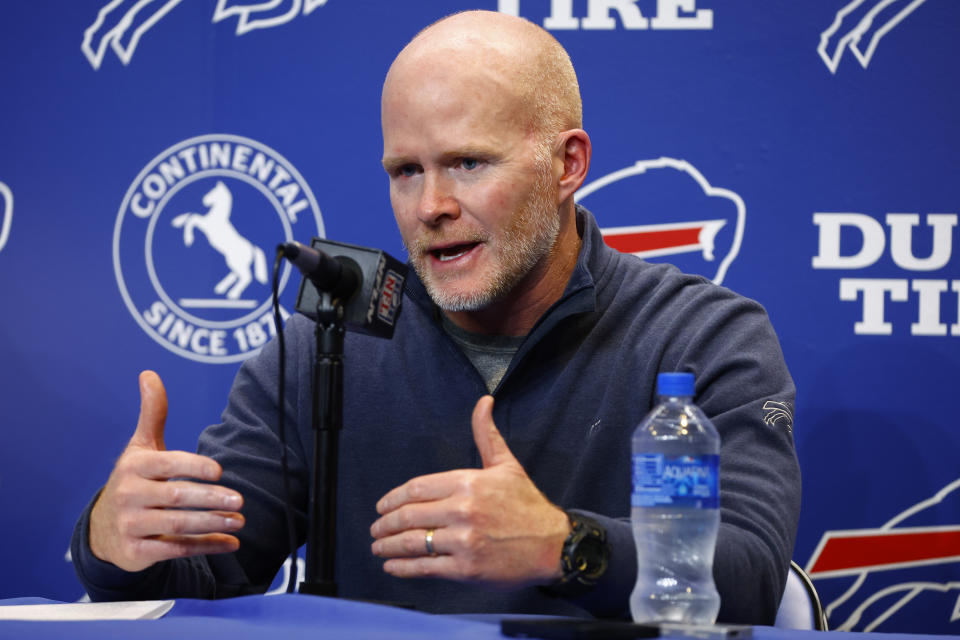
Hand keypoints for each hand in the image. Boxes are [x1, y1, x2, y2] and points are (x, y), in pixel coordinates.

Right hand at [88, 371, 244, 571]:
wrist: (104, 530)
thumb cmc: (134, 480)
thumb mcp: (140, 447)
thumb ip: (152, 414)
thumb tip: (149, 373)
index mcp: (134, 466)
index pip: (167, 465)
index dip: (192, 467)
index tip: (219, 471)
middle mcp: (129, 496)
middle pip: (175, 498)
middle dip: (210, 499)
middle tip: (239, 500)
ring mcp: (131, 525)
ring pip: (177, 525)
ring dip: (212, 524)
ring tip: (239, 521)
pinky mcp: (137, 553)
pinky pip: (176, 549)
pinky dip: (206, 547)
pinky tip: (231, 544)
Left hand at [370, 395, 569, 588]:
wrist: (553, 544)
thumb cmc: (528, 506)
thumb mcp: (507, 465)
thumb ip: (487, 435)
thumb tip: (483, 402)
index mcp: (468, 482)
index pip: (416, 488)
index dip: (393, 499)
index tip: (382, 507)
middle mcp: (463, 509)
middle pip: (409, 515)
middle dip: (385, 524)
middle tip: (376, 529)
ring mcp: (463, 540)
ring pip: (412, 542)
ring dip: (388, 546)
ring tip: (379, 547)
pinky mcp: (466, 568)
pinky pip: (425, 567)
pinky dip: (403, 568)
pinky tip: (392, 566)